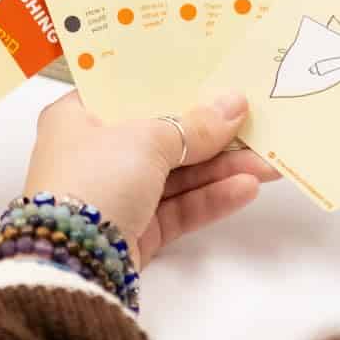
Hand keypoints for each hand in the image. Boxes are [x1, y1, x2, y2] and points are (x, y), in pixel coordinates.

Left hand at [20, 91, 276, 265]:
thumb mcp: (145, 139)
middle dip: (211, 132)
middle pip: (161, 135)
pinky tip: (247, 188)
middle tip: (258, 123)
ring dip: (221, 167)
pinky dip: (210, 198)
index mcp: (77, 118)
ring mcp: (115, 195)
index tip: (215, 77)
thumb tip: (234, 103)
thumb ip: (194, 124)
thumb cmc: (94, 179)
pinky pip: (177, 208)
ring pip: (176, 175)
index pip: (128, 93)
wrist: (70, 262)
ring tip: (269, 161)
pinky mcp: (134, 232)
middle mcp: (93, 154)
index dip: (173, 85)